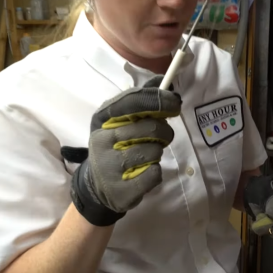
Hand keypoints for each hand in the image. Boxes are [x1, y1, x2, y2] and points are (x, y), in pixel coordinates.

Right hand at [64, 76, 180, 225]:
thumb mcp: (119, 121)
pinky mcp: (121, 190)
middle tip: (162, 137)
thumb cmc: (115, 147)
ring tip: (146, 156)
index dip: (159, 100)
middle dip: (165, 132)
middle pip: (151, 128)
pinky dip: (155, 172)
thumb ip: (141, 102)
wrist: (98, 187)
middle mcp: (102, 140)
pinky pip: (154, 174)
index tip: (174, 103)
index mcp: (102, 119)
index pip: (133, 102)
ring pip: (154, 152)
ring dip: (157, 153)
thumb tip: (165, 82)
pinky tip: (143, 172)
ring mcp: (109, 167)